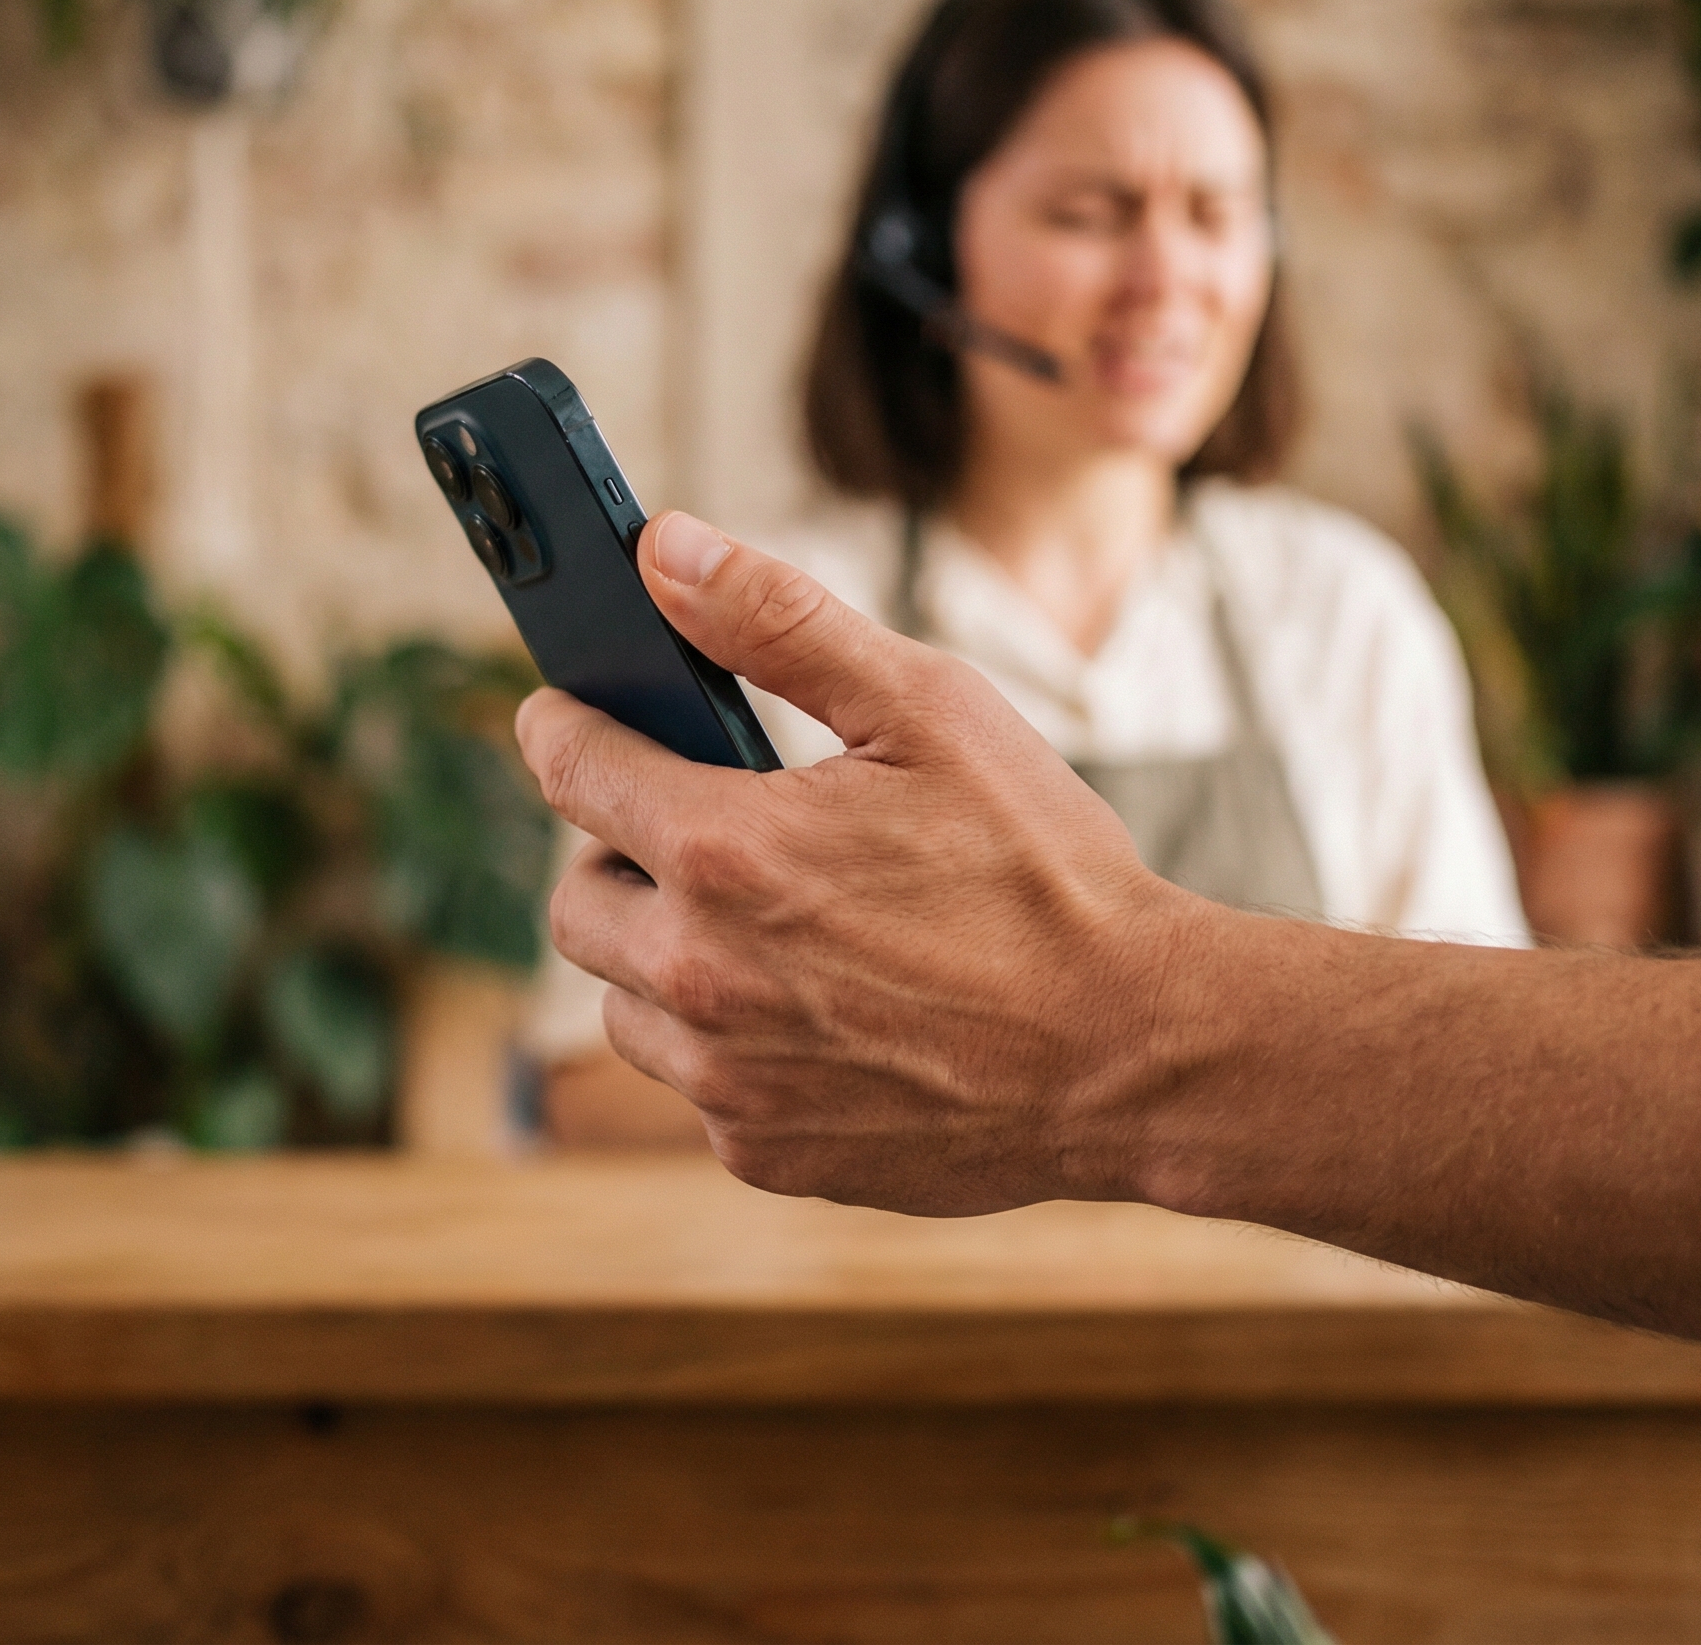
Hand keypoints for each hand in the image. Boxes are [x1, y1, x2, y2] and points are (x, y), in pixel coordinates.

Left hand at [515, 511, 1216, 1214]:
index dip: (567, 724)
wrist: (1133, 1055)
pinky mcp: (761, 1151)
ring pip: (624, 1001)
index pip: (568, 767)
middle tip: (708, 832)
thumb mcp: (930, 711)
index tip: (572, 713)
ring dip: (666, 955)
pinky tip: (822, 1009)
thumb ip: (780, 622)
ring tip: (771, 925)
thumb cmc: (1045, 875)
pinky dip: (730, 1042)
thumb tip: (662, 550)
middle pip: (574, 900)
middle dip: (620, 853)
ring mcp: (726, 1077)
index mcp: (726, 851)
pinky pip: (696, 1083)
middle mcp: (699, 975)